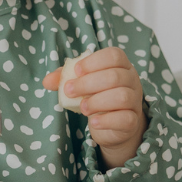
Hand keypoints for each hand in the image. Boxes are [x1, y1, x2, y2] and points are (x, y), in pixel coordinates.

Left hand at [43, 47, 147, 169]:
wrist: (114, 125)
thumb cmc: (97, 97)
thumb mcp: (81, 85)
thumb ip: (65, 79)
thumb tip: (46, 81)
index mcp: (121, 65)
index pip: (114, 55)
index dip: (93, 61)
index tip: (76, 71)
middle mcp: (132, 81)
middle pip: (115, 76)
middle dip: (88, 83)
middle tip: (70, 91)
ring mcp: (135, 101)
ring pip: (122, 97)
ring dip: (97, 101)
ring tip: (82, 107)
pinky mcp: (133, 121)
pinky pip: (125, 119)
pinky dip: (106, 120)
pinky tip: (93, 122)